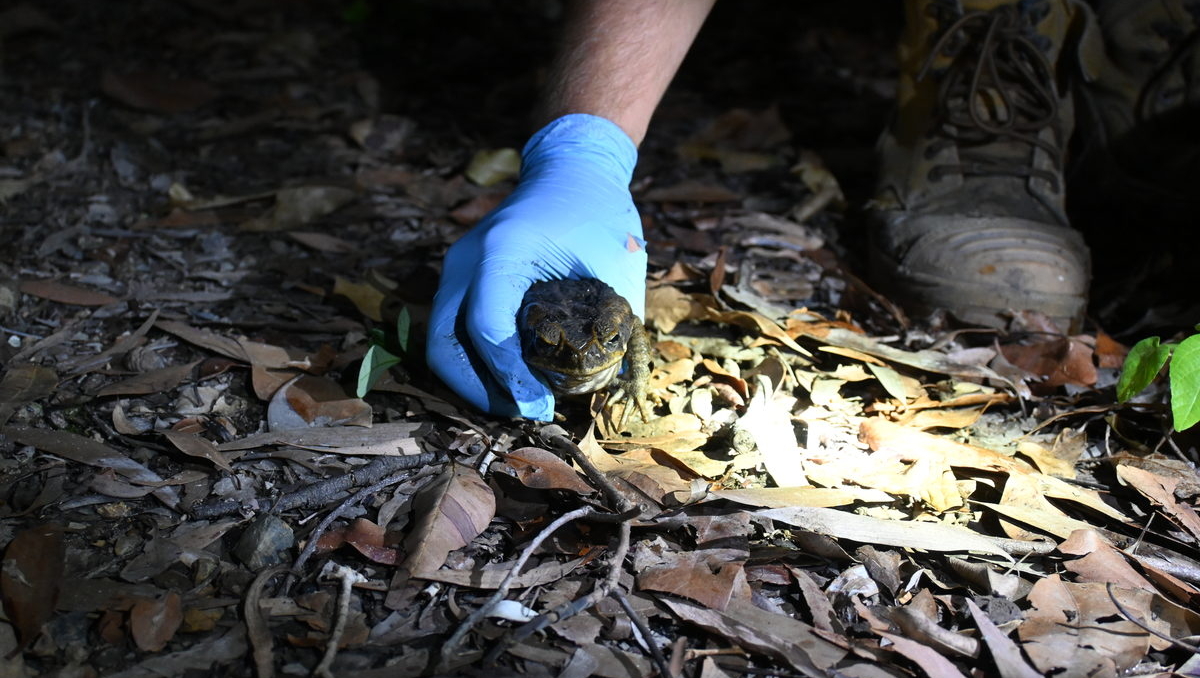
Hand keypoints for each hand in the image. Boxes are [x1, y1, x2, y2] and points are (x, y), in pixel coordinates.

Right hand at [427, 115, 646, 419]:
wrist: (572, 166)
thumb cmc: (599, 211)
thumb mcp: (618, 264)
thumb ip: (616, 322)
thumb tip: (613, 386)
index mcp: (503, 248)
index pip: (487, 327)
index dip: (508, 376)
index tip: (538, 406)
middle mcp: (467, 257)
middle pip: (444, 342)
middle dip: (477, 389)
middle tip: (521, 412)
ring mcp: (456, 266)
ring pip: (440, 339)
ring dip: (471, 379)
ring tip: (515, 402)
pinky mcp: (460, 276)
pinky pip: (451, 328)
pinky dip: (471, 360)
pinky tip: (507, 379)